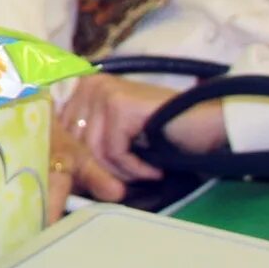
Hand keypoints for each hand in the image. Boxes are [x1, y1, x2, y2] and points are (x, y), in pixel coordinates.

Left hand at [52, 73, 224, 210]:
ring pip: (94, 150)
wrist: (208, 125)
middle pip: (75, 144)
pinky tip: (153, 169)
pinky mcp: (119, 105)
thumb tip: (60, 172)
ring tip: (146, 172)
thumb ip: (89, 146)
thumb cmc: (164, 135)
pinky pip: (113, 152)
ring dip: (121, 171)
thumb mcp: (117, 138)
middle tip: (128, 179)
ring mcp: (103, 92)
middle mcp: (89, 85)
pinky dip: (134, 168)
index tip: (90, 182)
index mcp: (82, 89)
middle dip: (101, 170)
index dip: (76, 163)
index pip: (60, 133)